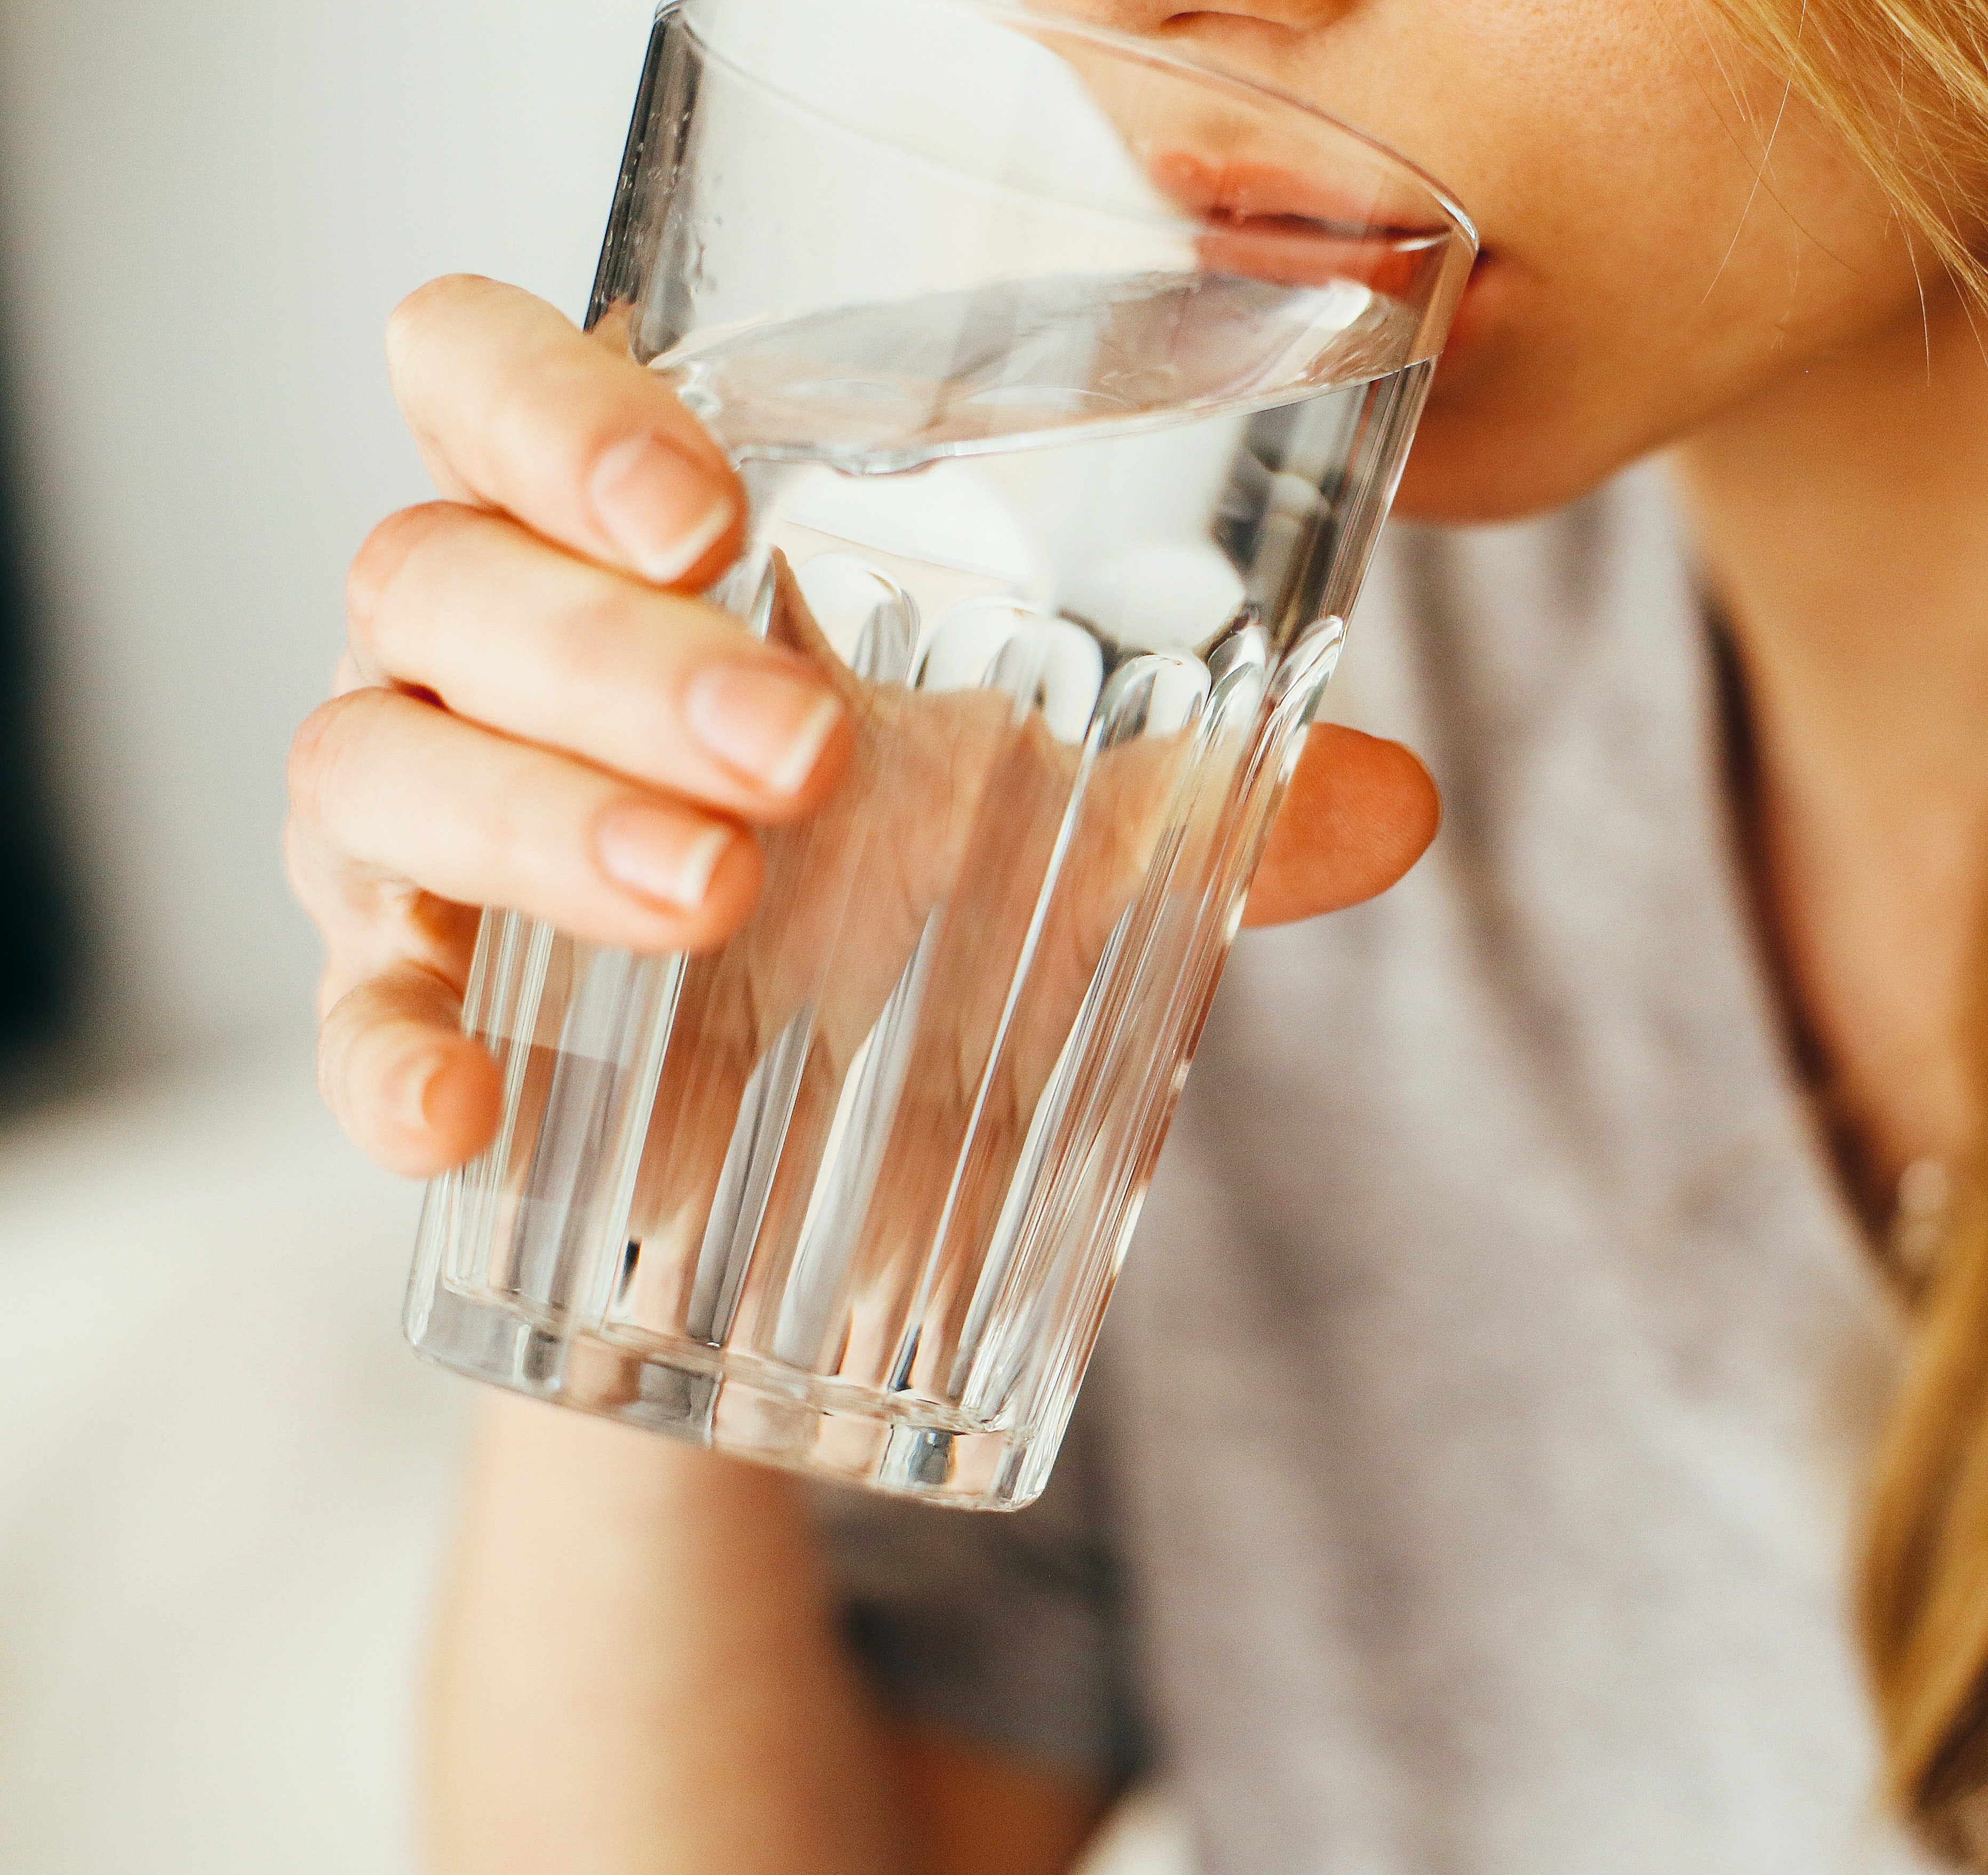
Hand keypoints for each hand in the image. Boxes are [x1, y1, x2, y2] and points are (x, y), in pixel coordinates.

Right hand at [290, 275, 1438, 1180]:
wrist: (809, 1143)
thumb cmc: (899, 900)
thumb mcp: (1054, 834)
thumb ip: (1208, 807)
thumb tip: (1399, 804)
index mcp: (617, 546)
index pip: (484, 377)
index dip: (554, 408)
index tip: (709, 509)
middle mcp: (481, 651)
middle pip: (438, 568)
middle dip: (611, 651)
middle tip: (799, 750)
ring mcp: (411, 821)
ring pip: (372, 756)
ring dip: (539, 821)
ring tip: (714, 895)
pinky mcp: (402, 995)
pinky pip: (347, 1007)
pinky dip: (387, 1050)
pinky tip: (461, 1115)